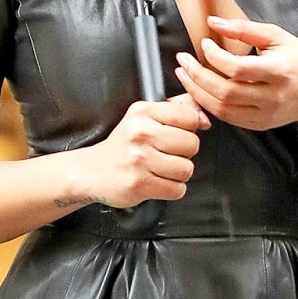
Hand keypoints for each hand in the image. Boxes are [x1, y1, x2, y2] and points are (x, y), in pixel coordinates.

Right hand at [76, 94, 208, 209]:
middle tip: (166, 154)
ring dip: (178, 173)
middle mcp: (140, 133)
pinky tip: (156, 181)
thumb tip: (206, 118)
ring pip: (186, 169)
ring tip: (160, 169)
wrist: (91, 171)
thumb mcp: (146, 117)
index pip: (190, 117)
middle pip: (192, 144)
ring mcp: (139, 160)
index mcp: (143, 112)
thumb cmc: (124, 145)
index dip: (188, 129)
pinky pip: (177, 189)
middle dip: (184, 153)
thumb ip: (179, 109)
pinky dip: (171, 189)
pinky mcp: (139, 184)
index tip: (174, 134)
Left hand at [173, 17, 297, 130]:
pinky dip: (209, 105)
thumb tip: (213, 22)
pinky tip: (199, 90)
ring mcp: (265, 114)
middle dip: (197, 76)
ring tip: (184, 75)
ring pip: (222, 109)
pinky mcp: (259, 125)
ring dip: (197, 92)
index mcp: (279, 71)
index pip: (238, 68)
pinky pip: (228, 118)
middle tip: (183, 60)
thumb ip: (244, 29)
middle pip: (225, 92)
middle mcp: (272, 96)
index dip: (215, 57)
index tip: (204, 44)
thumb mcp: (277, 37)